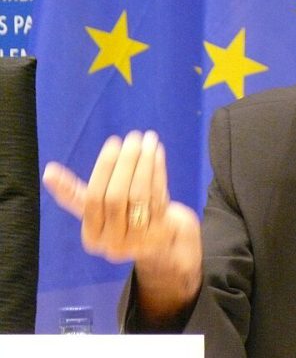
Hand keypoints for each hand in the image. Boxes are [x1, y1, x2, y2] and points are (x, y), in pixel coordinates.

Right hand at [42, 130, 201, 318]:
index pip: (93, 199)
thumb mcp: (98, 210)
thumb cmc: (122, 218)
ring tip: (147, 139)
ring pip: (140, 195)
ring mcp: (139, 239)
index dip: (103, 169)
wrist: (159, 242)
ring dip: (144, 163)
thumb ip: (74, 193)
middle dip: (125, 163)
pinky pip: (158, 197)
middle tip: (133, 137)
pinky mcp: (162, 232)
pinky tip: (157, 153)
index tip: (113, 142)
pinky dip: (158, 172)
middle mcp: (113, 243)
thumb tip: (48, 172)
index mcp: (92, 237)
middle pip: (116, 196)